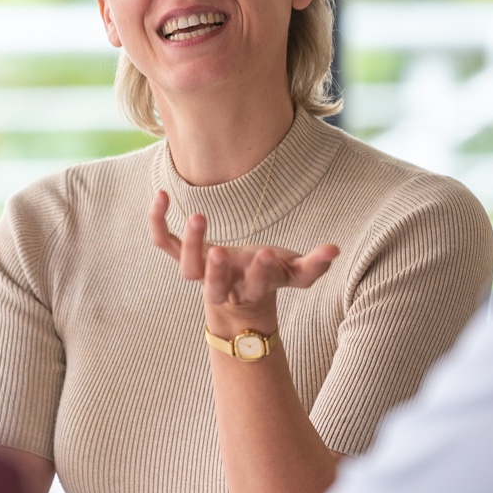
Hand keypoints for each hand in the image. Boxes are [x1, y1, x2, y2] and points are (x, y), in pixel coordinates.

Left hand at [148, 191, 338, 329]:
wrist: (239, 297)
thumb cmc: (271, 278)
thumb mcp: (296, 274)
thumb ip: (315, 265)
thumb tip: (334, 250)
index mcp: (251, 290)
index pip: (255, 287)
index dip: (260, 274)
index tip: (266, 253)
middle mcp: (223, 286)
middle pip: (213, 289)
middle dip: (217, 272)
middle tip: (220, 251)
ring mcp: (201, 272)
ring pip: (187, 270)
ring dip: (189, 245)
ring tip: (198, 216)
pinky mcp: (183, 255)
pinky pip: (163, 241)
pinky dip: (157, 221)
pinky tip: (160, 194)